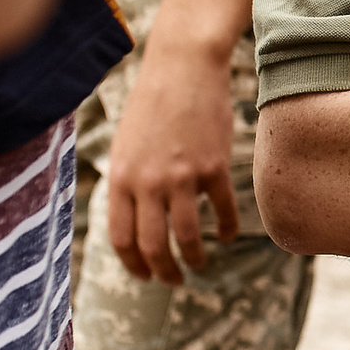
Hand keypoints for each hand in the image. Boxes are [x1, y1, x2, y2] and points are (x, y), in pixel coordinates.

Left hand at [105, 37, 237, 283]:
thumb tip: (134, 222)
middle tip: (173, 281)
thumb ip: (128, 183)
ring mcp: (182, 176)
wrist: (182, 68)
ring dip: (193, 258)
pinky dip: (226, 228)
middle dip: (163, 271)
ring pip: (187, 235)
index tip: (145, 275)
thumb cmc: (152, 105)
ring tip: (199, 265)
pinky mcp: (213, 166)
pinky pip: (222, 209)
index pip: (121, 238)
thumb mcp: (125, 146)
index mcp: (121, 177)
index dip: (133, 265)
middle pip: (153, 245)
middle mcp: (148, 182)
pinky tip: (227, 235)